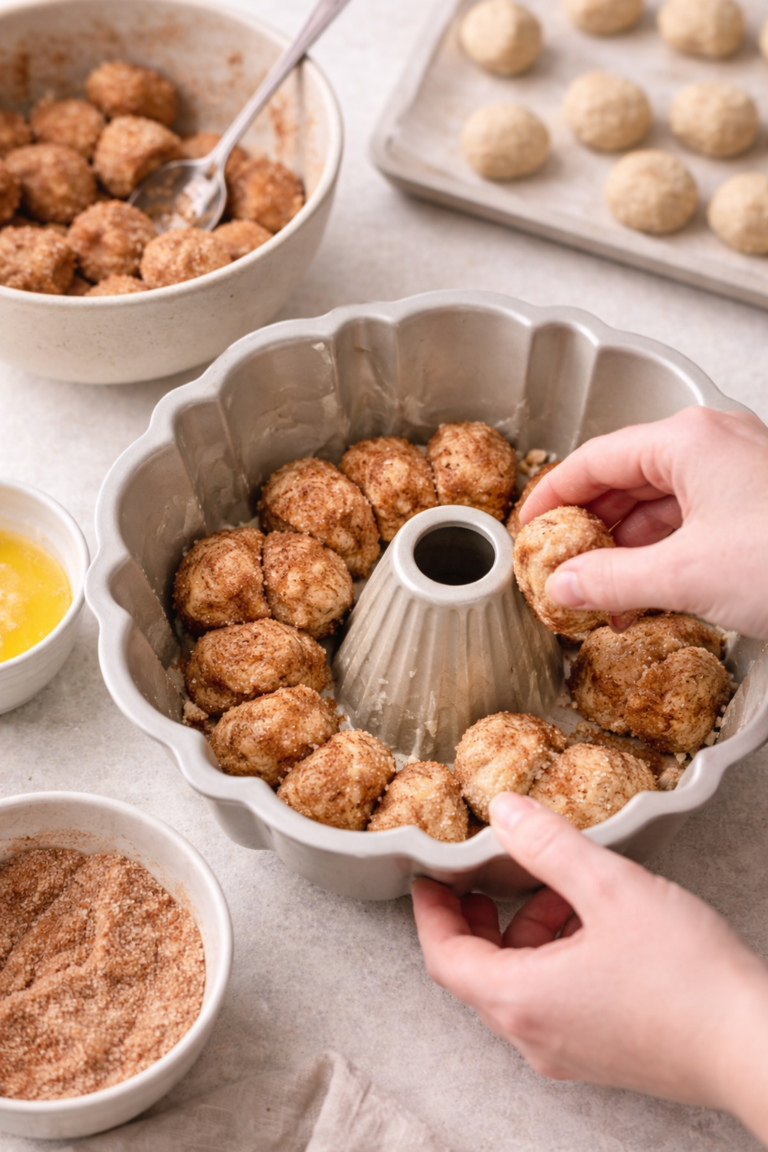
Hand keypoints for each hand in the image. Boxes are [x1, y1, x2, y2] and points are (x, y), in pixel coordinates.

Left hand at [412, 794, 767, 1142]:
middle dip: (481, 917)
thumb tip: (504, 810)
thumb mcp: (611, 888)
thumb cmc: (686, 976)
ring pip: (520, 987)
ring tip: (561, 889)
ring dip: (527, 934)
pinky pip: (554, 1003)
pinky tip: (594, 925)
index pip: (444, 957)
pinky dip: (555, 959)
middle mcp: (536, 1036)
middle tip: (488, 876)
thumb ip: (549, 845)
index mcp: (522, 1000)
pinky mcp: (602, 1055)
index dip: (431, 912)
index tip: (429, 877)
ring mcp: (569, 1052)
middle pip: (479, 973)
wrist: (755, 1049)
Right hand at [519, 407, 767, 638]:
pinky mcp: (755, 503)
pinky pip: (691, 521)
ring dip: (627, 550)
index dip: (553, 496)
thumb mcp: (687, 574)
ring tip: (600, 590)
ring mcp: (737, 472)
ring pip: (660, 505)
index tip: (529, 526)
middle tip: (559, 562)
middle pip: (626, 480)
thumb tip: (564, 585)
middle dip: (590, 529)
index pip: (595, 460)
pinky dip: (663, 554)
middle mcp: (713, 444)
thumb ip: (613, 580)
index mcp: (689, 440)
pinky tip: (645, 591)